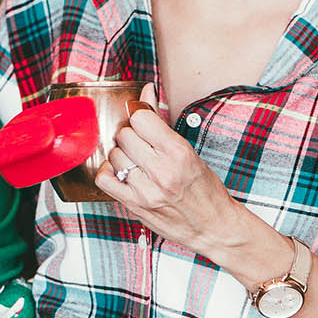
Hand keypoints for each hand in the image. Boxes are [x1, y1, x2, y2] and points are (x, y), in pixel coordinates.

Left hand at [93, 84, 240, 252]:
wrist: (212, 226)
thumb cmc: (205, 190)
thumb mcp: (189, 152)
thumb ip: (162, 123)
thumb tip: (146, 90)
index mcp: (178, 152)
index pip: (141, 118)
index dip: (140, 118)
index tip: (145, 125)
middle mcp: (162, 171)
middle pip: (125, 135)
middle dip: (131, 137)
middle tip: (143, 147)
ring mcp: (146, 189)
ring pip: (114, 155)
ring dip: (122, 156)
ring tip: (137, 164)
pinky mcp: (134, 205)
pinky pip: (105, 178)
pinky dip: (109, 172)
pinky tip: (122, 173)